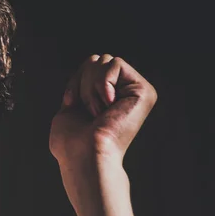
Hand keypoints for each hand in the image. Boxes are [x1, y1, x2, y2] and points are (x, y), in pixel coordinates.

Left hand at [49, 54, 156, 168]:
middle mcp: (124, 93)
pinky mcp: (144, 91)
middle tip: (88, 112)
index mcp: (108, 98)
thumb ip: (82, 85)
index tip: (71, 104)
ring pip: (105, 60)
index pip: (90, 65)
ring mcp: (135, 92)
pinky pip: (115, 64)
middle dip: (83, 83)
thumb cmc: (71, 142)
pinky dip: (102, 85)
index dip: (75, 81)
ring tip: (98, 113)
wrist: (83, 156)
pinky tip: (108, 107)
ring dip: (91, 88)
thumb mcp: (70, 107)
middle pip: (97, 59)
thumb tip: (93, 62)